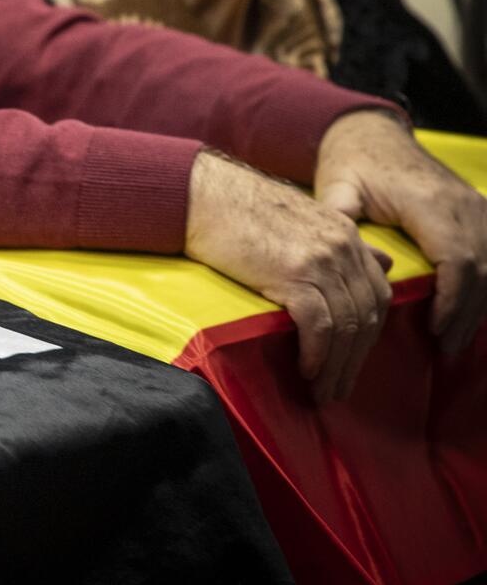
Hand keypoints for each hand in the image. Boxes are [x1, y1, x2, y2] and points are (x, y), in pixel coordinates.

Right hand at [184, 149, 391, 402]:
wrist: (202, 194)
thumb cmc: (239, 208)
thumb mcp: (302, 219)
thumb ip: (343, 242)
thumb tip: (383, 263)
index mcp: (347, 234)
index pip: (376, 294)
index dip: (368, 335)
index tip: (350, 361)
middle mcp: (342, 247)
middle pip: (366, 315)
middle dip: (355, 359)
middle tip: (339, 388)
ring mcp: (321, 259)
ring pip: (346, 325)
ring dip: (336, 366)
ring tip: (321, 390)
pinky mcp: (294, 273)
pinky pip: (319, 325)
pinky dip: (317, 354)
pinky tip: (306, 369)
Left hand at [314, 108, 486, 356]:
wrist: (372, 133)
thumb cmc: (351, 162)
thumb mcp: (336, 186)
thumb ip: (338, 218)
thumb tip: (349, 259)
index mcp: (428, 202)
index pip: (457, 260)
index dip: (451, 301)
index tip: (434, 330)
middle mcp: (461, 203)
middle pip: (482, 269)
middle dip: (466, 313)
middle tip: (444, 348)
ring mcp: (475, 204)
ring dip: (479, 304)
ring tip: (454, 338)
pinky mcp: (478, 208)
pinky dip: (485, 284)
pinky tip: (471, 310)